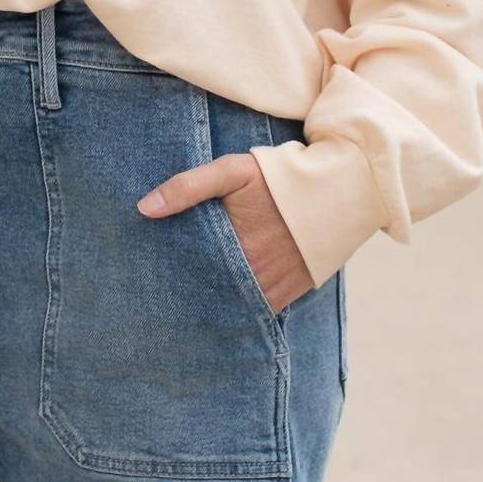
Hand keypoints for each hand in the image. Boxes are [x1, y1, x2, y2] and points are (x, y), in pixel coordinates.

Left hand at [137, 151, 314, 314]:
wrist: (338, 190)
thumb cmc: (280, 177)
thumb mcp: (233, 171)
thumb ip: (187, 187)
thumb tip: (144, 208)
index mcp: (235, 248)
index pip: (188, 273)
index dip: (168, 276)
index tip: (149, 278)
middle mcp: (254, 275)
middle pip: (207, 293)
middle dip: (186, 294)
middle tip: (160, 299)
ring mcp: (273, 288)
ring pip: (230, 306)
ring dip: (211, 303)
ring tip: (185, 303)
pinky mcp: (289, 293)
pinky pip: (255, 309)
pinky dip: (238, 307)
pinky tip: (218, 301)